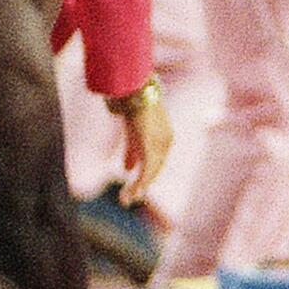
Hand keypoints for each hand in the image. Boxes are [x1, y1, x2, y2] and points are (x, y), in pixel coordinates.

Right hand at [115, 85, 172, 204]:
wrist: (135, 89)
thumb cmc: (134, 99)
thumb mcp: (132, 119)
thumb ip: (130, 134)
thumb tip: (122, 143)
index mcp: (164, 133)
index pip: (155, 155)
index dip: (141, 166)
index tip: (126, 170)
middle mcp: (165, 141)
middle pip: (155, 166)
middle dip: (141, 181)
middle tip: (129, 195)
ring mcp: (160, 146)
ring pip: (151, 173)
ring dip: (138, 188)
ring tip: (126, 199)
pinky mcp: (151, 149)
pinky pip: (146, 172)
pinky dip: (139, 184)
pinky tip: (132, 193)